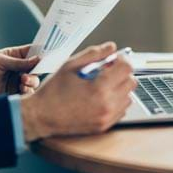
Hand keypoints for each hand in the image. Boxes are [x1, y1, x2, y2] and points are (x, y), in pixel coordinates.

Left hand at [0, 45, 40, 103]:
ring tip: (23, 82)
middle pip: (35, 69)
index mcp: (12, 56)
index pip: (31, 52)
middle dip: (36, 71)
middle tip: (29, 74)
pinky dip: (28, 92)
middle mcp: (16, 69)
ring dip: (32, 82)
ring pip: (33, 82)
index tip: (48, 55)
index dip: (41, 53)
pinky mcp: (13, 95)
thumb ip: (18, 62)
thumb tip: (37, 59)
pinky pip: (27, 94)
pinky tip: (22, 90)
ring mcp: (15, 83)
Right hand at [21, 42, 136, 141]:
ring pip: (128, 97)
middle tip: (106, 71)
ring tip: (101, 85)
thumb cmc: (53, 90)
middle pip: (131, 82)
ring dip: (119, 88)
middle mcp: (107, 104)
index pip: (127, 68)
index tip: (112, 59)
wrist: (41, 116)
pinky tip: (100, 98)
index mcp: (99, 87)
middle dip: (121, 73)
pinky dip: (115, 102)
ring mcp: (107, 117)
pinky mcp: (104, 126)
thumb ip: (93, 53)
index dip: (121, 59)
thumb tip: (111, 47)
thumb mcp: (70, 65)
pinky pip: (121, 110)